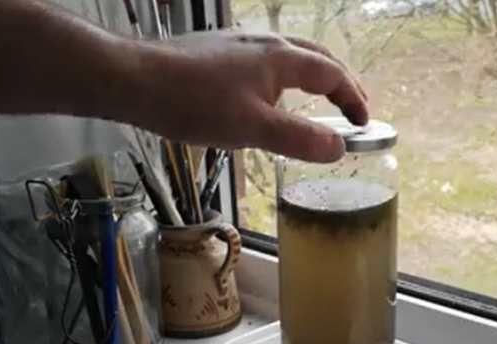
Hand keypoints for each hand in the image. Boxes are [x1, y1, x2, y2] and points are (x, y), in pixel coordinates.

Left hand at [130, 30, 367, 162]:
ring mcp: (238, 43)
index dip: (353, 98)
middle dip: (340, 80)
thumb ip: (299, 139)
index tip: (363, 123)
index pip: (332, 74)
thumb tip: (339, 148)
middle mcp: (264, 42)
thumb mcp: (251, 129)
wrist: (132, 78)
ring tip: (319, 96)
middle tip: (353, 106)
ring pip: (290, 52)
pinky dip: (286, 73)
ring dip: (314, 73)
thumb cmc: (193, 104)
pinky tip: (269, 91)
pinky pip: (266, 57)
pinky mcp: (217, 50)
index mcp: (281, 58)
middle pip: (316, 55)